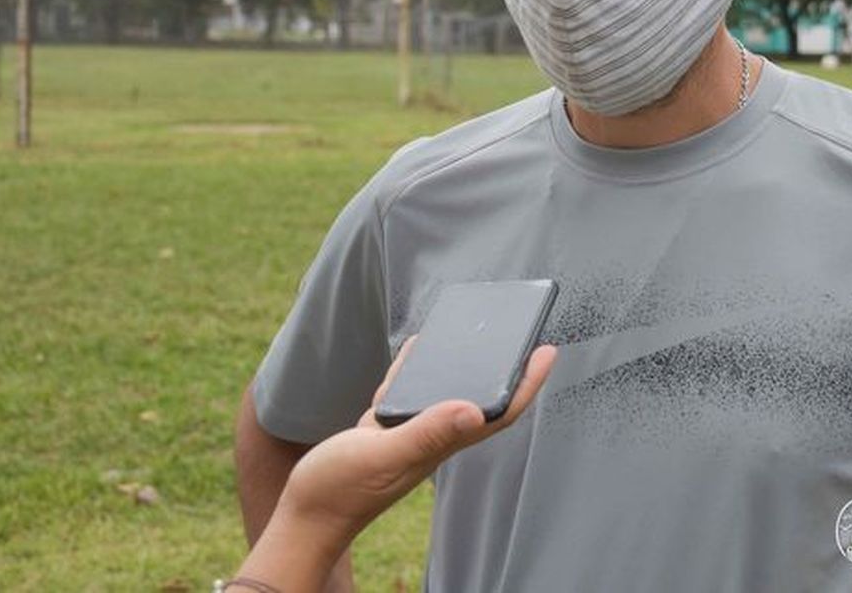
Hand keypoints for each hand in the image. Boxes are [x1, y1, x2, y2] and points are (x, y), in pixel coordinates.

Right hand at [239, 337, 556, 588]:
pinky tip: (419, 348)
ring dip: (464, 366)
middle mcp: (431, 438)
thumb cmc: (340, 491)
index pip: (497, 413)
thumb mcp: (383, 455)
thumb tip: (472, 409)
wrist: (304, 518)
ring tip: (479, 334)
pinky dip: (416, 368)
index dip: (526, 383)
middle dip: (506, 371)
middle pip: (480, 399)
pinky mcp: (381, 431)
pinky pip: (408, 392)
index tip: (547, 351)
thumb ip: (425, 432)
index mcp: (440, 443)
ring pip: (445, 393)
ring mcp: (407, 435)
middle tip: (524, 336)